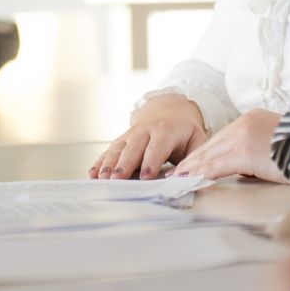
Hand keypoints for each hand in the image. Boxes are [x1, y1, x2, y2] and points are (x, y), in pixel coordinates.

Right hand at [89, 95, 206, 179]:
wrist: (170, 110)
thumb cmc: (185, 131)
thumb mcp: (197, 140)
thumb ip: (194, 158)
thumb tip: (185, 177)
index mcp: (166, 130)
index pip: (157, 147)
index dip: (151, 161)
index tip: (146, 177)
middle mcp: (145, 130)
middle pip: (133, 149)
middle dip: (125, 165)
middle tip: (117, 180)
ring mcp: (131, 134)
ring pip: (118, 149)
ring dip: (109, 164)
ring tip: (102, 179)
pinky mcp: (122, 140)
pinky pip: (109, 151)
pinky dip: (100, 162)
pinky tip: (92, 173)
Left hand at [173, 109, 285, 181]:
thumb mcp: (273, 141)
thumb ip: (254, 149)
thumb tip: (241, 168)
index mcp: (249, 119)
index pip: (220, 138)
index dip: (203, 152)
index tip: (190, 163)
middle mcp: (242, 123)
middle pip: (210, 145)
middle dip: (192, 160)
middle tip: (176, 173)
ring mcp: (242, 136)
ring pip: (209, 155)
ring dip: (192, 168)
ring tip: (178, 179)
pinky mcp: (244, 152)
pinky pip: (217, 165)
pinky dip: (202, 173)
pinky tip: (191, 180)